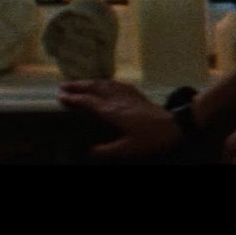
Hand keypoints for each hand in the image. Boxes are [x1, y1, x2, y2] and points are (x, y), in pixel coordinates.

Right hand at [58, 79, 182, 158]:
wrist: (175, 127)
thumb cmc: (151, 139)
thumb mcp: (127, 149)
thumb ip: (106, 151)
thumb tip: (88, 152)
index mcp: (113, 112)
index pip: (88, 102)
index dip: (73, 98)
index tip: (60, 96)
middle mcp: (118, 100)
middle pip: (95, 88)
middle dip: (78, 85)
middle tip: (63, 85)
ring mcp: (129, 95)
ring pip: (106, 83)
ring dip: (90, 82)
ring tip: (79, 83)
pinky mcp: (138, 95)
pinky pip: (117, 84)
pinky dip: (106, 82)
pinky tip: (106, 83)